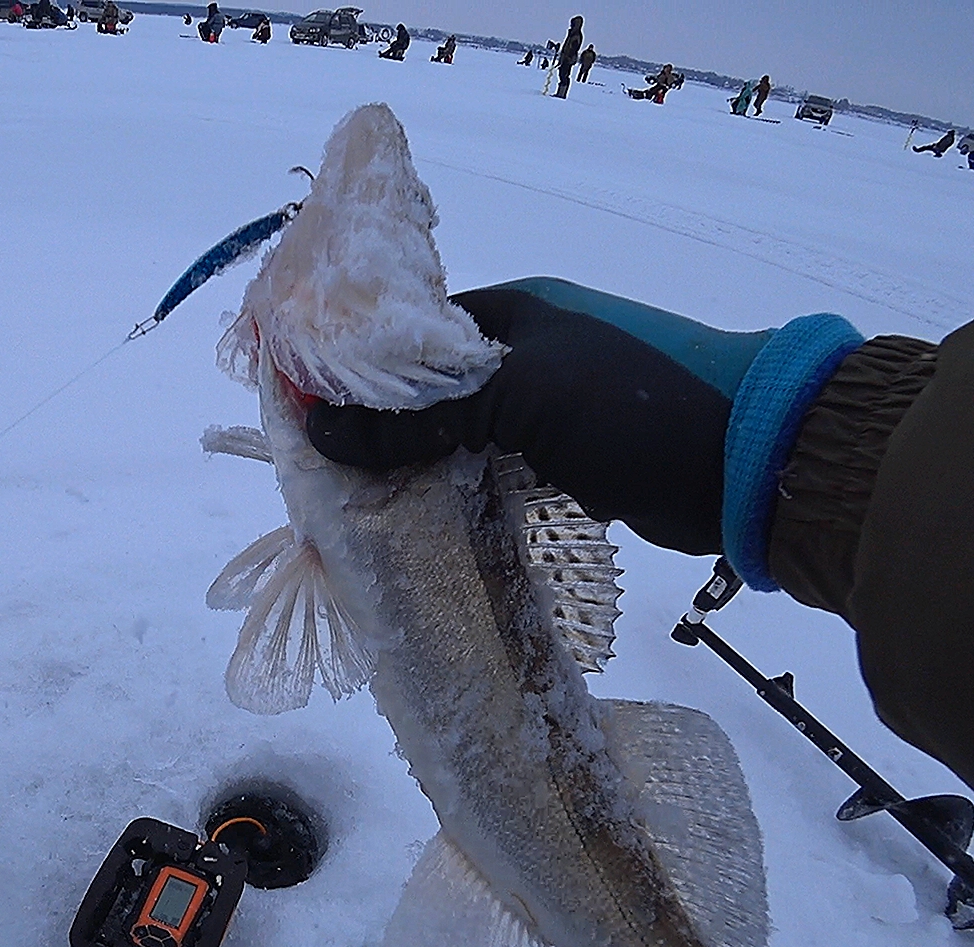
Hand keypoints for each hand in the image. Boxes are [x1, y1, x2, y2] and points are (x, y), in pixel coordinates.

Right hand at [305, 278, 765, 554]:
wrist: (748, 460)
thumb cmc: (632, 402)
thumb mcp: (517, 397)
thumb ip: (420, 416)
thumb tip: (319, 432)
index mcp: (512, 314)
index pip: (407, 337)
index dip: (355, 375)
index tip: (305, 418)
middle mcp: (525, 354)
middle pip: (428, 392)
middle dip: (380, 430)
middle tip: (327, 475)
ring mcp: (550, 409)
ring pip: (460, 437)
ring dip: (419, 468)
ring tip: (360, 506)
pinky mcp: (570, 461)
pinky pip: (495, 473)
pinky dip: (461, 494)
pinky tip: (424, 524)